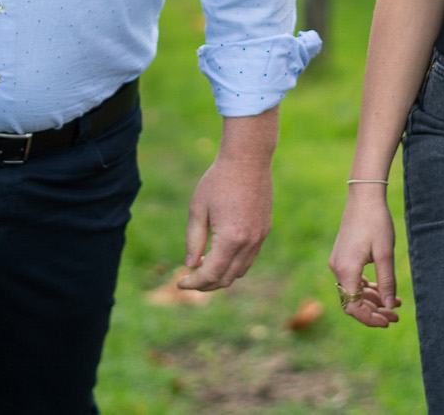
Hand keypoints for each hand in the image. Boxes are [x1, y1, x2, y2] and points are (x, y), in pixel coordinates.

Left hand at [178, 152, 272, 290]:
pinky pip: (249, 258)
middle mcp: (248, 243)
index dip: (194, 283)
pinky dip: (234, 264)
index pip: (211, 274)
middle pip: (227, 278)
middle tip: (190, 277)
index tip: (180, 282)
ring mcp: (259, 238)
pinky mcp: (264, 230)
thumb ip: (193, 239)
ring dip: (221, 275)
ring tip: (203, 265)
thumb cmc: (218, 180)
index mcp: (230, 239)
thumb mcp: (198, 209)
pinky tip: (220, 253)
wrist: (248, 159)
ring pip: (240, 271)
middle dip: (206, 284)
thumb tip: (191, 265)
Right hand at [328, 186, 401, 327]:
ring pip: (354, 291)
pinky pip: (353, 279)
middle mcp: (337, 268)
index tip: (389, 320)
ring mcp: (338, 261)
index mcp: (346, 269)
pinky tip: (384, 290)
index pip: (353, 306)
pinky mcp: (342, 256)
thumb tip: (387, 307)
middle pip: (352, 301)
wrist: (364, 196)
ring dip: (373, 300)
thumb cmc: (376, 222)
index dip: (370, 318)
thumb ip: (386, 282)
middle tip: (395, 316)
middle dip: (373, 311)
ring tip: (395, 304)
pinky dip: (367, 287)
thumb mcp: (385, 253)